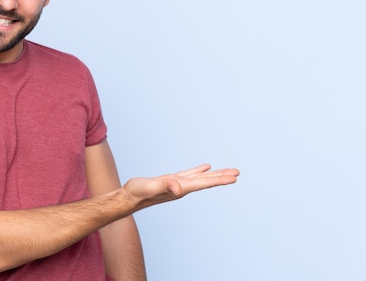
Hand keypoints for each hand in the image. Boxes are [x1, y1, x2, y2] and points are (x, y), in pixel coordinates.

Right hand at [123, 164, 239, 210]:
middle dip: (222, 177)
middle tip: (237, 173)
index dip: (219, 180)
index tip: (234, 178)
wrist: (128, 198)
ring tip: (226, 171)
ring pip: (200, 178)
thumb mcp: (150, 187)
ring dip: (214, 175)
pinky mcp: (170, 180)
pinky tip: (205, 167)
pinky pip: (189, 174)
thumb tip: (177, 187)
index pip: (204, 183)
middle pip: (206, 182)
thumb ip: (164, 186)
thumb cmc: (137, 193)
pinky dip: (199, 170)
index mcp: (180, 188)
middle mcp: (181, 188)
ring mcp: (177, 185)